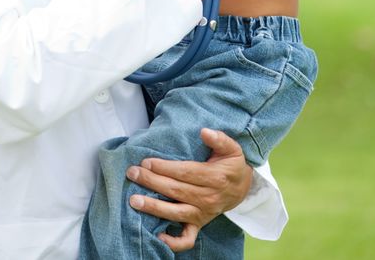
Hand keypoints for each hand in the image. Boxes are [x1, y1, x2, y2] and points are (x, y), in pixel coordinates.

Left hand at [126, 129, 252, 252]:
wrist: (242, 188)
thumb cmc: (232, 165)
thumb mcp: (232, 148)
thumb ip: (219, 139)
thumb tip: (204, 131)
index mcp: (215, 178)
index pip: (185, 173)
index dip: (165, 168)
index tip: (146, 162)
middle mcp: (208, 198)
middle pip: (176, 191)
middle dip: (152, 182)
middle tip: (132, 174)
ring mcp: (203, 214)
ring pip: (176, 213)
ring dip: (154, 207)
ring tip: (134, 200)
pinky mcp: (200, 224)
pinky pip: (187, 238)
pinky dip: (173, 241)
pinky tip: (157, 235)